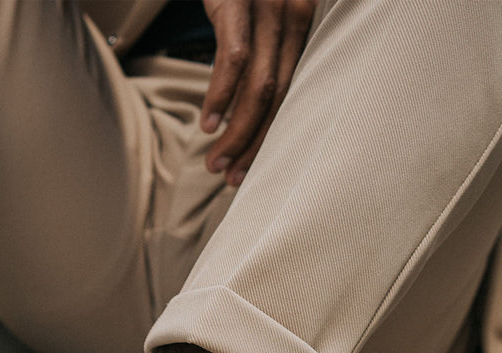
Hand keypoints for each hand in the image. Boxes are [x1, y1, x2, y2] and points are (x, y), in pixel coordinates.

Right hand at [200, 0, 316, 185]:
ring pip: (260, 87)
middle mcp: (295, 15)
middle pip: (280, 97)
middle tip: (230, 177)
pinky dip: (220, 96)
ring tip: (216, 162)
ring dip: (237, 132)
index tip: (249, 169)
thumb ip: (262, 54)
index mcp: (302, 23)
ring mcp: (269, 8)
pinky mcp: (238, 2)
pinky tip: (208, 123)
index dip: (271, 136)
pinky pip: (234, 59)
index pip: (293, 92)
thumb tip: (247, 108)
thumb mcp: (259, 15)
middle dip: (254, 144)